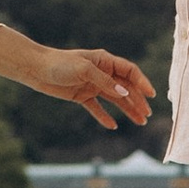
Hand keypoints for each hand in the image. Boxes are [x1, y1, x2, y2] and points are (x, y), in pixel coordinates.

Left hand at [20, 43, 157, 131]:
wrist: (37, 69)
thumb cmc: (60, 64)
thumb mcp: (84, 70)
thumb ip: (105, 82)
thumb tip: (125, 93)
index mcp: (105, 61)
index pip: (129, 71)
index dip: (141, 82)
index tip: (151, 95)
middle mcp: (101, 73)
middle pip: (125, 87)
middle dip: (137, 100)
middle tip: (147, 115)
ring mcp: (92, 85)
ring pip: (115, 99)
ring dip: (127, 110)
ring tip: (140, 122)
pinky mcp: (82, 96)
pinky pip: (97, 108)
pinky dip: (104, 116)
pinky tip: (112, 126)